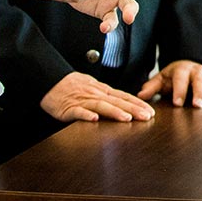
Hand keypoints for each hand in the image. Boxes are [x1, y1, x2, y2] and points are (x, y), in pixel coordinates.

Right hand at [40, 71, 156, 122]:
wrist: (50, 81)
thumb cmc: (73, 86)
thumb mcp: (93, 87)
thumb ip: (107, 96)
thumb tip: (125, 103)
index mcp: (102, 90)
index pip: (124, 97)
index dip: (138, 104)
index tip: (151, 111)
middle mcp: (96, 94)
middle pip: (117, 101)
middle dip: (134, 109)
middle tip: (147, 116)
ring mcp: (82, 100)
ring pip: (101, 105)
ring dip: (115, 112)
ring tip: (127, 118)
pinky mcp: (68, 108)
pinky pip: (78, 112)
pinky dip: (86, 115)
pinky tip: (95, 119)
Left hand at [138, 60, 201, 107]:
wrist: (189, 66)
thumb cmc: (174, 76)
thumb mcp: (162, 78)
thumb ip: (152, 86)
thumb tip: (141, 95)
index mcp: (182, 70)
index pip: (181, 78)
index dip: (179, 90)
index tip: (177, 103)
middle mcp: (197, 71)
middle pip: (199, 80)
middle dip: (199, 92)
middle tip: (197, 105)